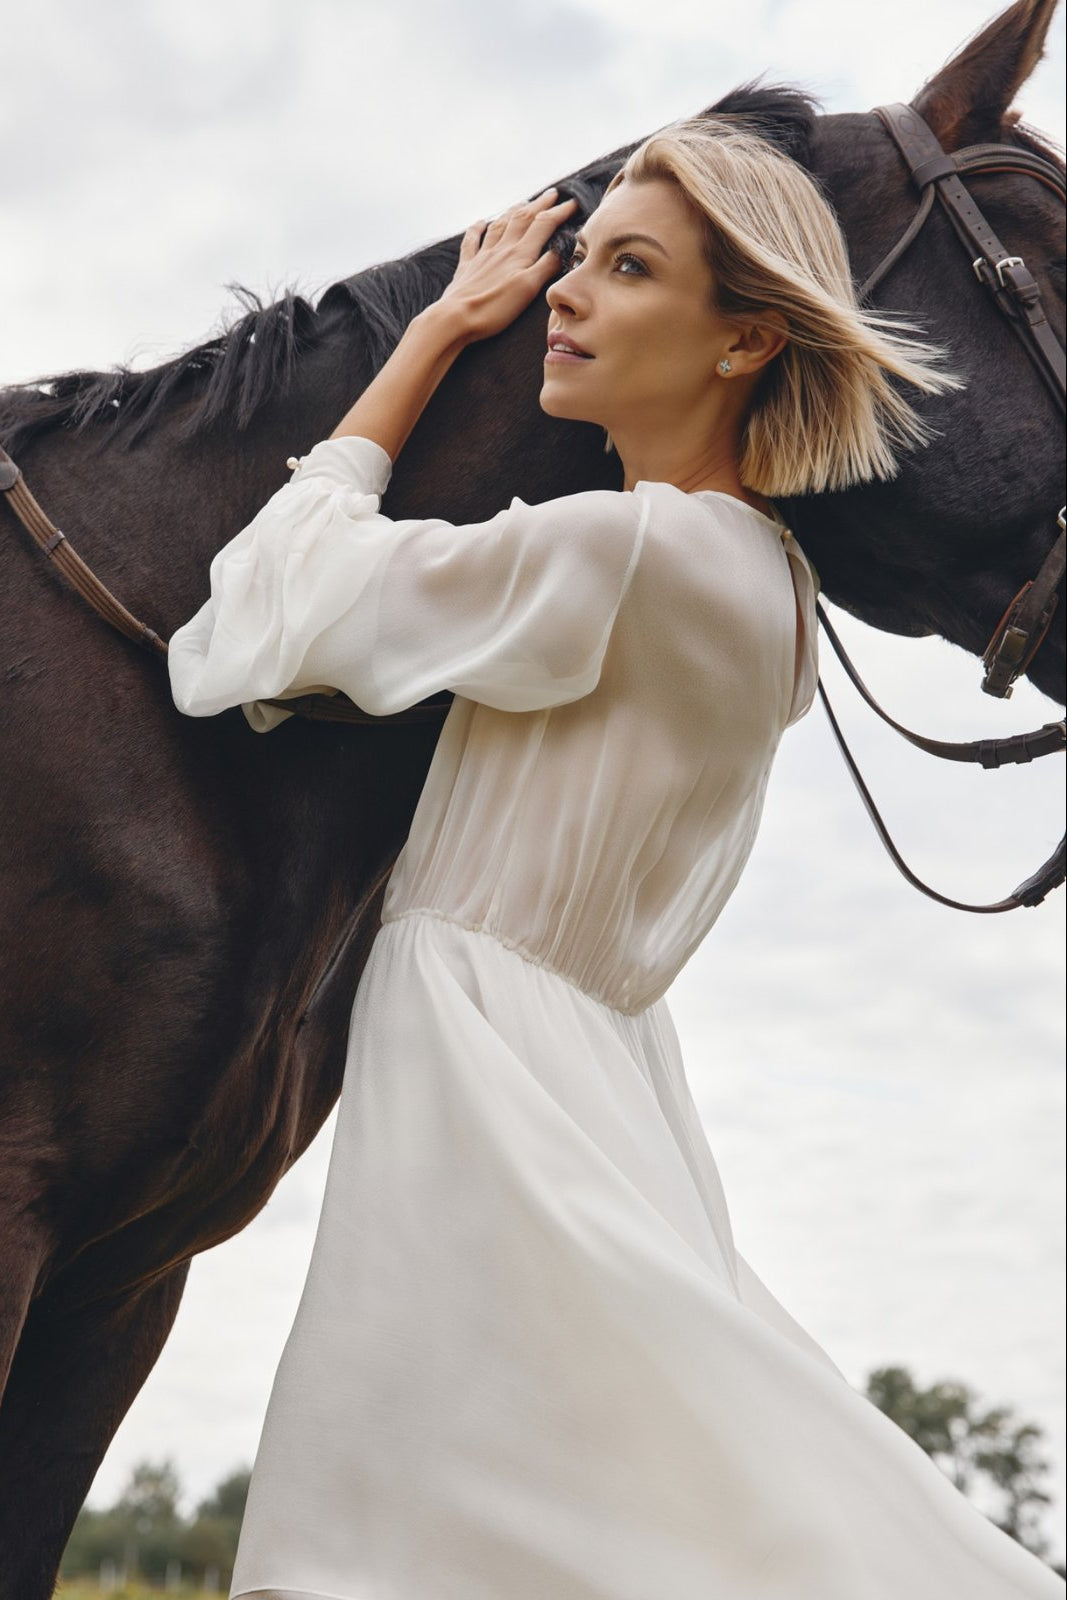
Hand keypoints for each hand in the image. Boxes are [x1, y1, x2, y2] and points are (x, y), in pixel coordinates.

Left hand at [435, 187, 578, 343]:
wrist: (456, 318)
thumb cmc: (493, 308)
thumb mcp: (528, 289)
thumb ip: (545, 267)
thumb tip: (560, 250)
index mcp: (519, 254)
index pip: (543, 225)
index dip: (559, 212)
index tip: (574, 203)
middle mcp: (501, 249)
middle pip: (523, 218)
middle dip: (539, 204)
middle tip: (552, 193)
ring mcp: (482, 256)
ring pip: (500, 224)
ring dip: (514, 210)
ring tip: (524, 202)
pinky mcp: (467, 267)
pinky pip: (472, 240)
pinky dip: (477, 228)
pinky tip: (481, 222)